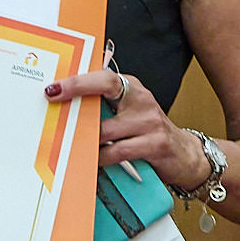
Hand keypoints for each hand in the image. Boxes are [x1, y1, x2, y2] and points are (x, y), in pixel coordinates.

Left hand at [45, 69, 207, 190]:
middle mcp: (142, 100)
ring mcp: (150, 122)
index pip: (104, 76)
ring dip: (85, 141)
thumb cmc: (148, 132)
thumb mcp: (129, 112)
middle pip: (103, 93)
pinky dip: (101, 159)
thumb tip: (64, 106)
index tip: (54, 89)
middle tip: (54, 117)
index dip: (77, 82)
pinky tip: (92, 164)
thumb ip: (104, 107)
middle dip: (75, 106)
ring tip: (70, 147)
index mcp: (132, 88)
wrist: (185, 154)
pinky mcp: (155, 144)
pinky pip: (117, 152)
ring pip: (105, 130)